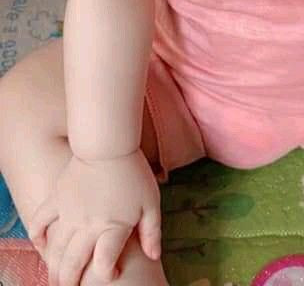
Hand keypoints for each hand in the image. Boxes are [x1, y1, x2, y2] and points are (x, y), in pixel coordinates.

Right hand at [27, 149, 160, 285]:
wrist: (108, 143)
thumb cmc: (133, 171)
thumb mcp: (151, 202)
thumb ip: (152, 231)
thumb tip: (154, 256)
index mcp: (112, 226)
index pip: (104, 264)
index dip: (106, 275)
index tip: (111, 274)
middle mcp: (87, 225)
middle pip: (73, 265)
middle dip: (71, 282)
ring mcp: (68, 213)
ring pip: (55, 251)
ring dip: (54, 268)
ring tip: (57, 278)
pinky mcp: (56, 199)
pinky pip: (39, 222)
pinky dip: (37, 237)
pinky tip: (42, 246)